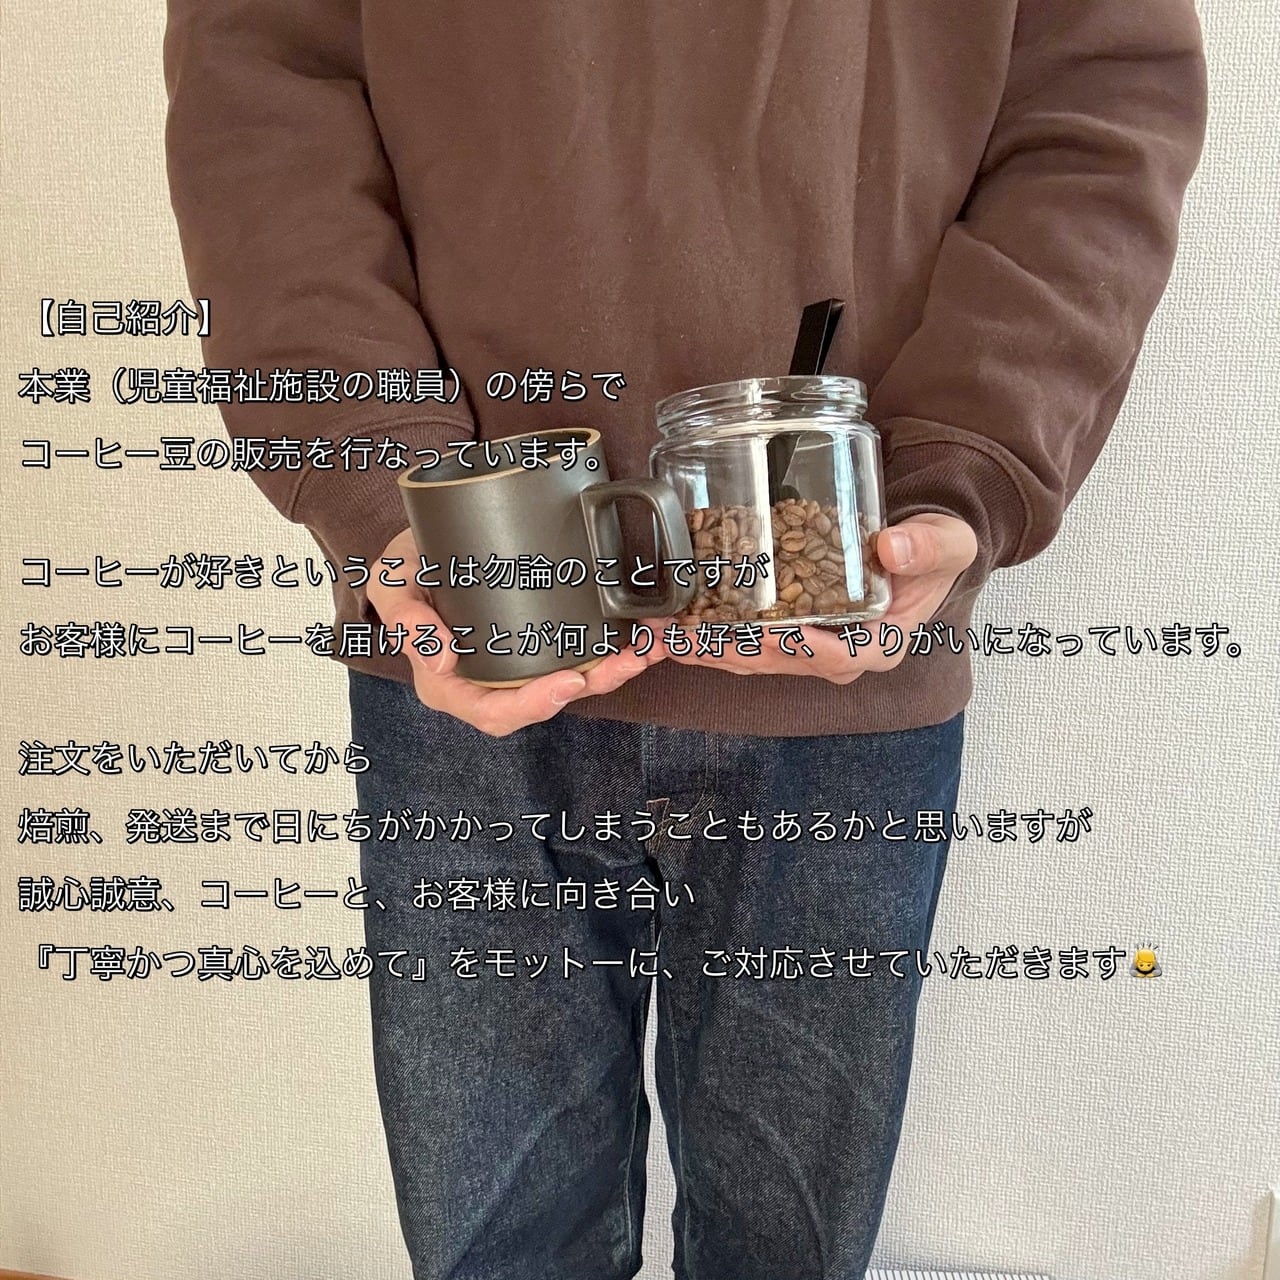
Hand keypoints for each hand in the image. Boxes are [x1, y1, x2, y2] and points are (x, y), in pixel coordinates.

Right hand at [367, 528, 665, 736]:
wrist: (423, 544)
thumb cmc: (406, 573)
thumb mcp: (392, 587)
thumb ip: (407, 619)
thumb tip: (440, 662)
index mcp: (451, 684)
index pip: (495, 713)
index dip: (535, 705)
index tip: (570, 682)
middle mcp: (490, 683)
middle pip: (548, 701)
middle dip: (596, 683)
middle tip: (632, 658)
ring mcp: (519, 665)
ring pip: (574, 680)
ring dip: (618, 667)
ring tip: (652, 644)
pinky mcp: (541, 643)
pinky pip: (581, 654)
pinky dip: (617, 646)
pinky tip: (646, 630)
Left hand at [640, 513, 976, 683]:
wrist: (921, 551)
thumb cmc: (935, 551)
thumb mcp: (947, 543)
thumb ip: (928, 546)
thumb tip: (894, 546)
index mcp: (881, 644)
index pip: (841, 657)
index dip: (804, 648)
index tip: (770, 632)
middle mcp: (841, 655)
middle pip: (780, 661)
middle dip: (729, 650)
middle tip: (683, 636)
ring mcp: (812, 649)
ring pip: (753, 657)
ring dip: (705, 647)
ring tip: (662, 632)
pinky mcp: (789, 636)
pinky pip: (744, 642)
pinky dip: (708, 634)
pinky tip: (673, 625)